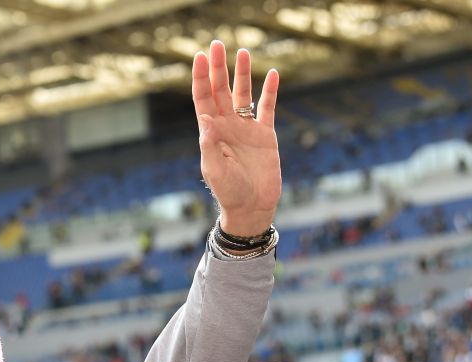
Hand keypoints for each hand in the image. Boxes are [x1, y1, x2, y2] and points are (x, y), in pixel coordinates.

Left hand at [193, 42, 281, 237]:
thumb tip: (204, 120)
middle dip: (218, 68)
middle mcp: (227, 126)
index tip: (199, 57)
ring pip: (243, 94)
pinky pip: (267, 107)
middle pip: (221, 90)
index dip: (200, 78)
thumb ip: (209, 145)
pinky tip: (272, 74)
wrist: (252, 207)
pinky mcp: (265, 134)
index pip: (203, 99)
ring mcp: (246, 129)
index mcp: (211, 133)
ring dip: (242, 74)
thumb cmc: (229, 192)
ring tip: (243, 52)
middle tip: (217, 44)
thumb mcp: (215, 170)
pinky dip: (270, 91)